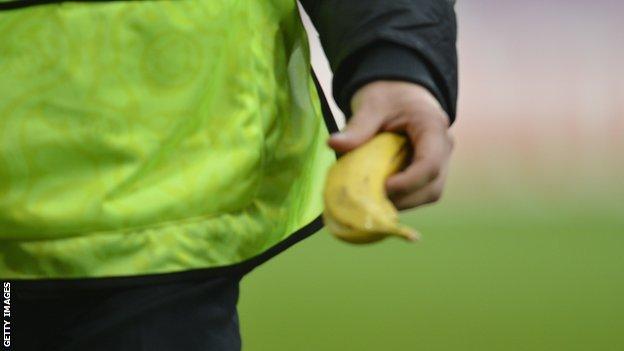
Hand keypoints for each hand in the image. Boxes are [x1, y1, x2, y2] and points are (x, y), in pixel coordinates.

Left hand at [328, 81, 453, 209]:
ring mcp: (441, 160)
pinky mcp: (430, 171)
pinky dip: (402, 199)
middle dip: (403, 198)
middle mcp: (443, 146)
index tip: (383, 188)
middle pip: (432, 186)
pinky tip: (379, 196)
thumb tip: (333, 144)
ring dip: (402, 202)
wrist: (399, 90)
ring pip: (429, 193)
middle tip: (371, 200)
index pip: (430, 163)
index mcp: (432, 127)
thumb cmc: (387, 95)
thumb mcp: (370, 106)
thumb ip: (357, 127)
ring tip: (373, 200)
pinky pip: (421, 192)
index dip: (408, 182)